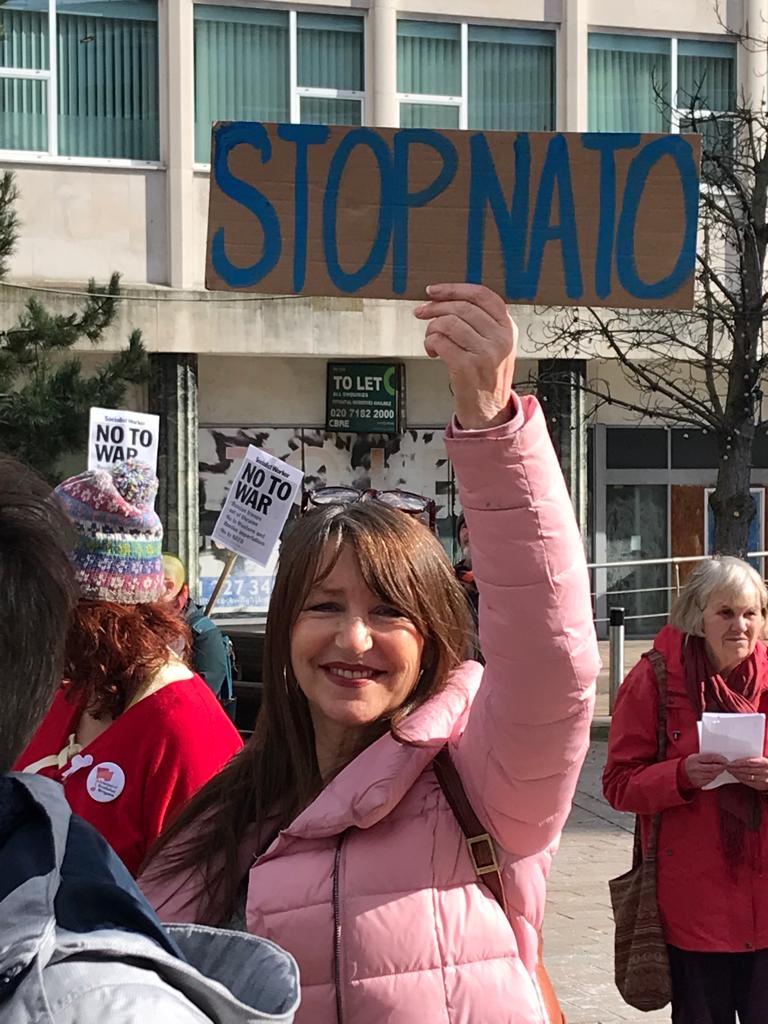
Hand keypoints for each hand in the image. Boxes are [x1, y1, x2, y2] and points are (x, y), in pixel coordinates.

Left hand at [414, 283, 516, 429]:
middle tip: (421, 312)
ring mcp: (485, 353)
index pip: (482, 295)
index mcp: (508, 327)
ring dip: (431, 329)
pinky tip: (433, 352)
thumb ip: (481, 321)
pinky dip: (430, 344)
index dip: (454, 289)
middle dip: (435, 307)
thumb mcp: (495, 344)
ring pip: (448, 323)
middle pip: (462, 307)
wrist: (489, 411)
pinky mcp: (468, 367)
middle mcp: (500, 338)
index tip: (433, 291)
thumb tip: (445, 299)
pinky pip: (440, 342)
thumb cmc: (486, 376)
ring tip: (431, 340)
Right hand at [683, 753, 728, 788]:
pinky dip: (714, 776)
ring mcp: (697, 777)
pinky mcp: (699, 783)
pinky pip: (710, 780)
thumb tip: (719, 757)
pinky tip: (714, 774)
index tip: (725, 759)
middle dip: (722, 766)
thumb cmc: (690, 763)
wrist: (680, 774)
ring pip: (713, 774)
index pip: (710, 757)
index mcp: (694, 759)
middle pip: (713, 767)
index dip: (720, 758)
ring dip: (719, 772)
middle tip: (726, 765)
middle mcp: (695, 768)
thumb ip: (706, 756)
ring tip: (721, 769)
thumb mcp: (695, 756)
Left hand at [726, 757, 767, 791]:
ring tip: (730, 771)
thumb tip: (738, 759)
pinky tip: (736, 776)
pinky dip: (740, 779)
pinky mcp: (761, 786)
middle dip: (735, 768)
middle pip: (746, 770)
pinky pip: (748, 783)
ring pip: (746, 777)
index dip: (738, 762)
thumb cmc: (767, 767)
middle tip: (727, 766)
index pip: (749, 762)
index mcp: (764, 762)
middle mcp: (764, 771)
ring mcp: (763, 779)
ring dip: (736, 774)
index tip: (730, 762)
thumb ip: (753, 759)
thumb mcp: (763, 761)